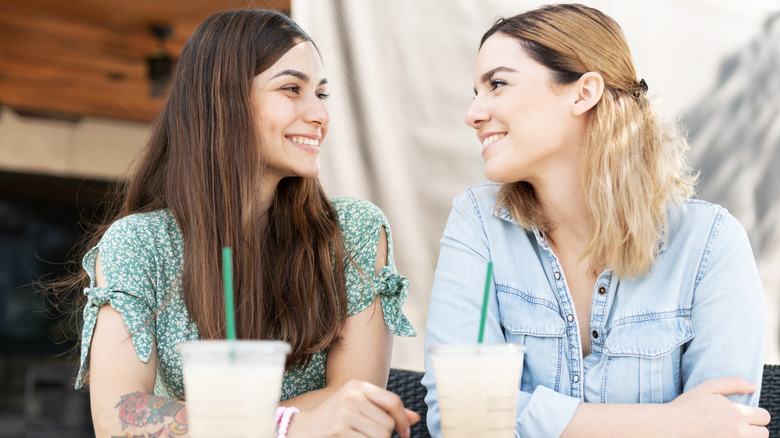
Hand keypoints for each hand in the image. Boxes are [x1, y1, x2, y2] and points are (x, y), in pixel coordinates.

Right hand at [287, 380, 419, 437]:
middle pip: (388, 424)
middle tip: (369, 436)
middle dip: (385, 436)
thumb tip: (416, 418)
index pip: (393, 401)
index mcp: (358, 386)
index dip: (403, 420)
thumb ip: (386, 410)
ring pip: (381, 436)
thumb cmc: (335, 418)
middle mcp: (352, 396)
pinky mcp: (338, 429)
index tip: (405, 434)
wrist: (302, 429)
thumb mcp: (359, 407)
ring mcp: (344, 412)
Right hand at [668, 376, 768, 436]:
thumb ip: (734, 383)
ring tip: (732, 430)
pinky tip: (723, 435)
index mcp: (736, 413)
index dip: (757, 413)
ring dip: (747, 436)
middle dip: (755, 428)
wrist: (671, 426)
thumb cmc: (688, 405)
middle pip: (764, 433)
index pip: (764, 416)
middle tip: (739, 424)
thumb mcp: (709, 387)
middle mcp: (738, 431)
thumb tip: (753, 385)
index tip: (745, 413)